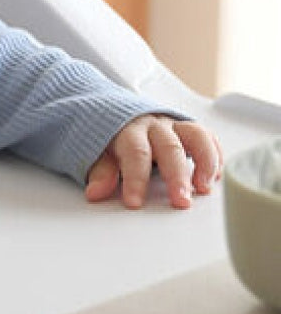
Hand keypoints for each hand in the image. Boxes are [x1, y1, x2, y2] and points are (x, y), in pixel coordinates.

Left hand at [85, 114, 222, 209]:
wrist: (121, 111)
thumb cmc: (112, 136)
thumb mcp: (98, 153)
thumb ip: (101, 171)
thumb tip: (95, 192)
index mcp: (129, 131)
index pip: (134, 153)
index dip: (135, 178)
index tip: (135, 202)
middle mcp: (155, 126)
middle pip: (169, 147)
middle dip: (177, 175)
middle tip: (181, 201)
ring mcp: (175, 126)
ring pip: (196, 137)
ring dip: (204, 163)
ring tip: (205, 188)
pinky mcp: (190, 131)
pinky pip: (208, 138)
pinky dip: (215, 156)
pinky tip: (216, 177)